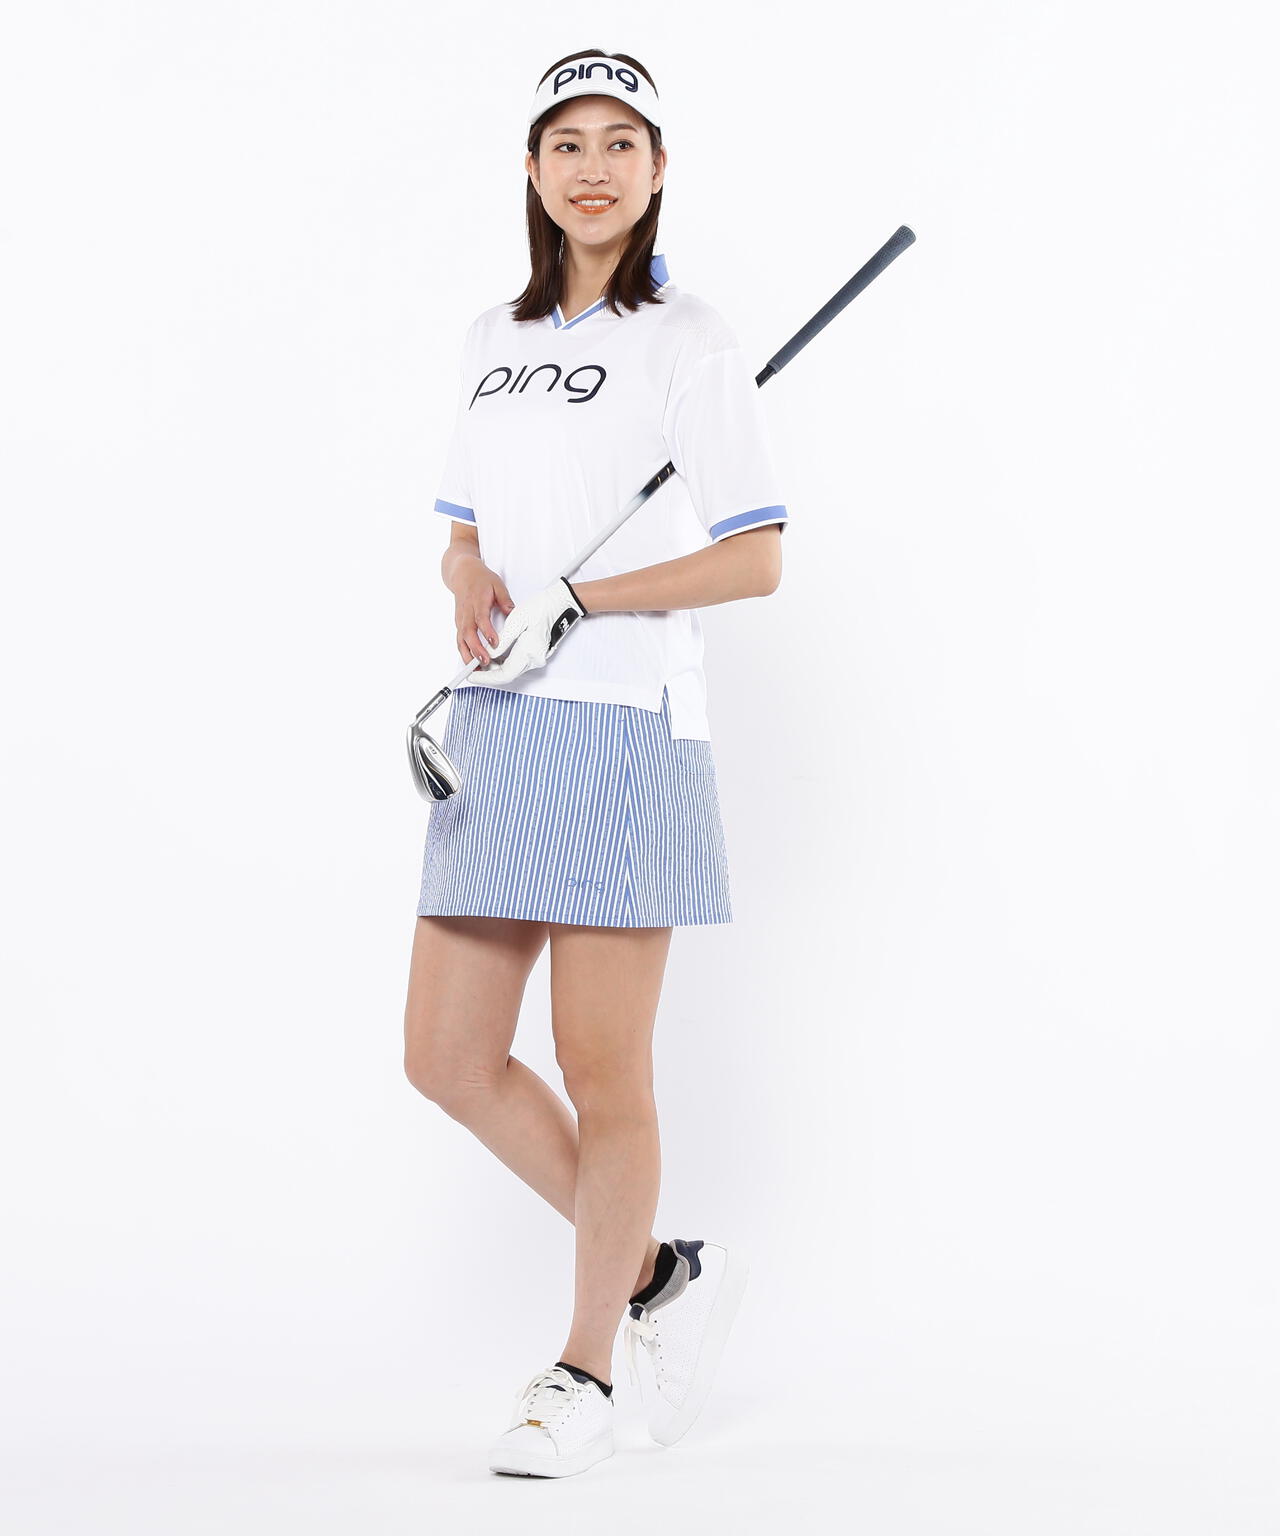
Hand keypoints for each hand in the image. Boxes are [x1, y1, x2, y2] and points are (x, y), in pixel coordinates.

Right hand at [452, 558, 514, 668]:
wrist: (462, 574)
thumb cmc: (480, 579)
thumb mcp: (497, 585)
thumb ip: (505, 600)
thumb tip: (514, 614)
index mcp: (477, 602)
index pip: (481, 619)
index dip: (487, 632)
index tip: (494, 643)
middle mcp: (466, 612)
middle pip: (468, 633)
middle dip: (476, 649)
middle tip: (485, 662)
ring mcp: (461, 619)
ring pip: (461, 640)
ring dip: (467, 656)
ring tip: (475, 670)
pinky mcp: (458, 624)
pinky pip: (459, 641)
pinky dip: (463, 653)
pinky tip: (470, 664)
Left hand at [469, 577, 587, 686]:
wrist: (561, 604)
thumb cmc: (542, 608)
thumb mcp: (516, 621)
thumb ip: (502, 641)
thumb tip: (488, 654)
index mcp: (529, 652)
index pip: (503, 674)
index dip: (485, 678)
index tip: (471, 676)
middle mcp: (534, 660)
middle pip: (506, 674)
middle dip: (487, 673)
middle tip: (471, 666)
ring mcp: (536, 658)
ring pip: (511, 669)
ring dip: (494, 667)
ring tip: (479, 659)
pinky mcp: (536, 654)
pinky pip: (516, 663)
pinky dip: (502, 662)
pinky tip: (493, 654)